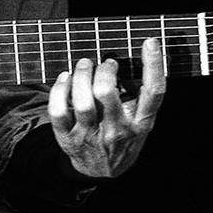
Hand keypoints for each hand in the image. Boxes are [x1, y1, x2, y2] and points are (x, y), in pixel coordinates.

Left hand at [48, 36, 165, 178]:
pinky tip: (65, 79)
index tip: (150, 42)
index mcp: (141, 123)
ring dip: (80, 76)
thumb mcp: (140, 121)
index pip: (154, 92)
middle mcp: (117, 130)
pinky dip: (59, 90)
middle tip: (103, 63)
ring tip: (84, 65)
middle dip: (102, 70)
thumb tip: (131, 58)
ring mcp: (91, 136)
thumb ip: (139, 95)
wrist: (103, 171)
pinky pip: (58, 111)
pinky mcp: (68, 139)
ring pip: (81, 101)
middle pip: (106, 92)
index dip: (154, 65)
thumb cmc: (123, 136)